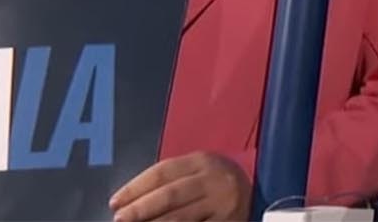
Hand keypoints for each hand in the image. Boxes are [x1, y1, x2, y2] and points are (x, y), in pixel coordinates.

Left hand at [109, 152, 249, 221]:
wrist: (262, 198)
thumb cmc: (218, 186)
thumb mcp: (201, 174)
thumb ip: (174, 181)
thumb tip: (130, 201)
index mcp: (204, 161)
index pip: (163, 172)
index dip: (136, 187)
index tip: (114, 202)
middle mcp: (215, 180)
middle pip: (170, 194)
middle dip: (140, 208)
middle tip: (119, 219)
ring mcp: (223, 204)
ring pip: (179, 218)